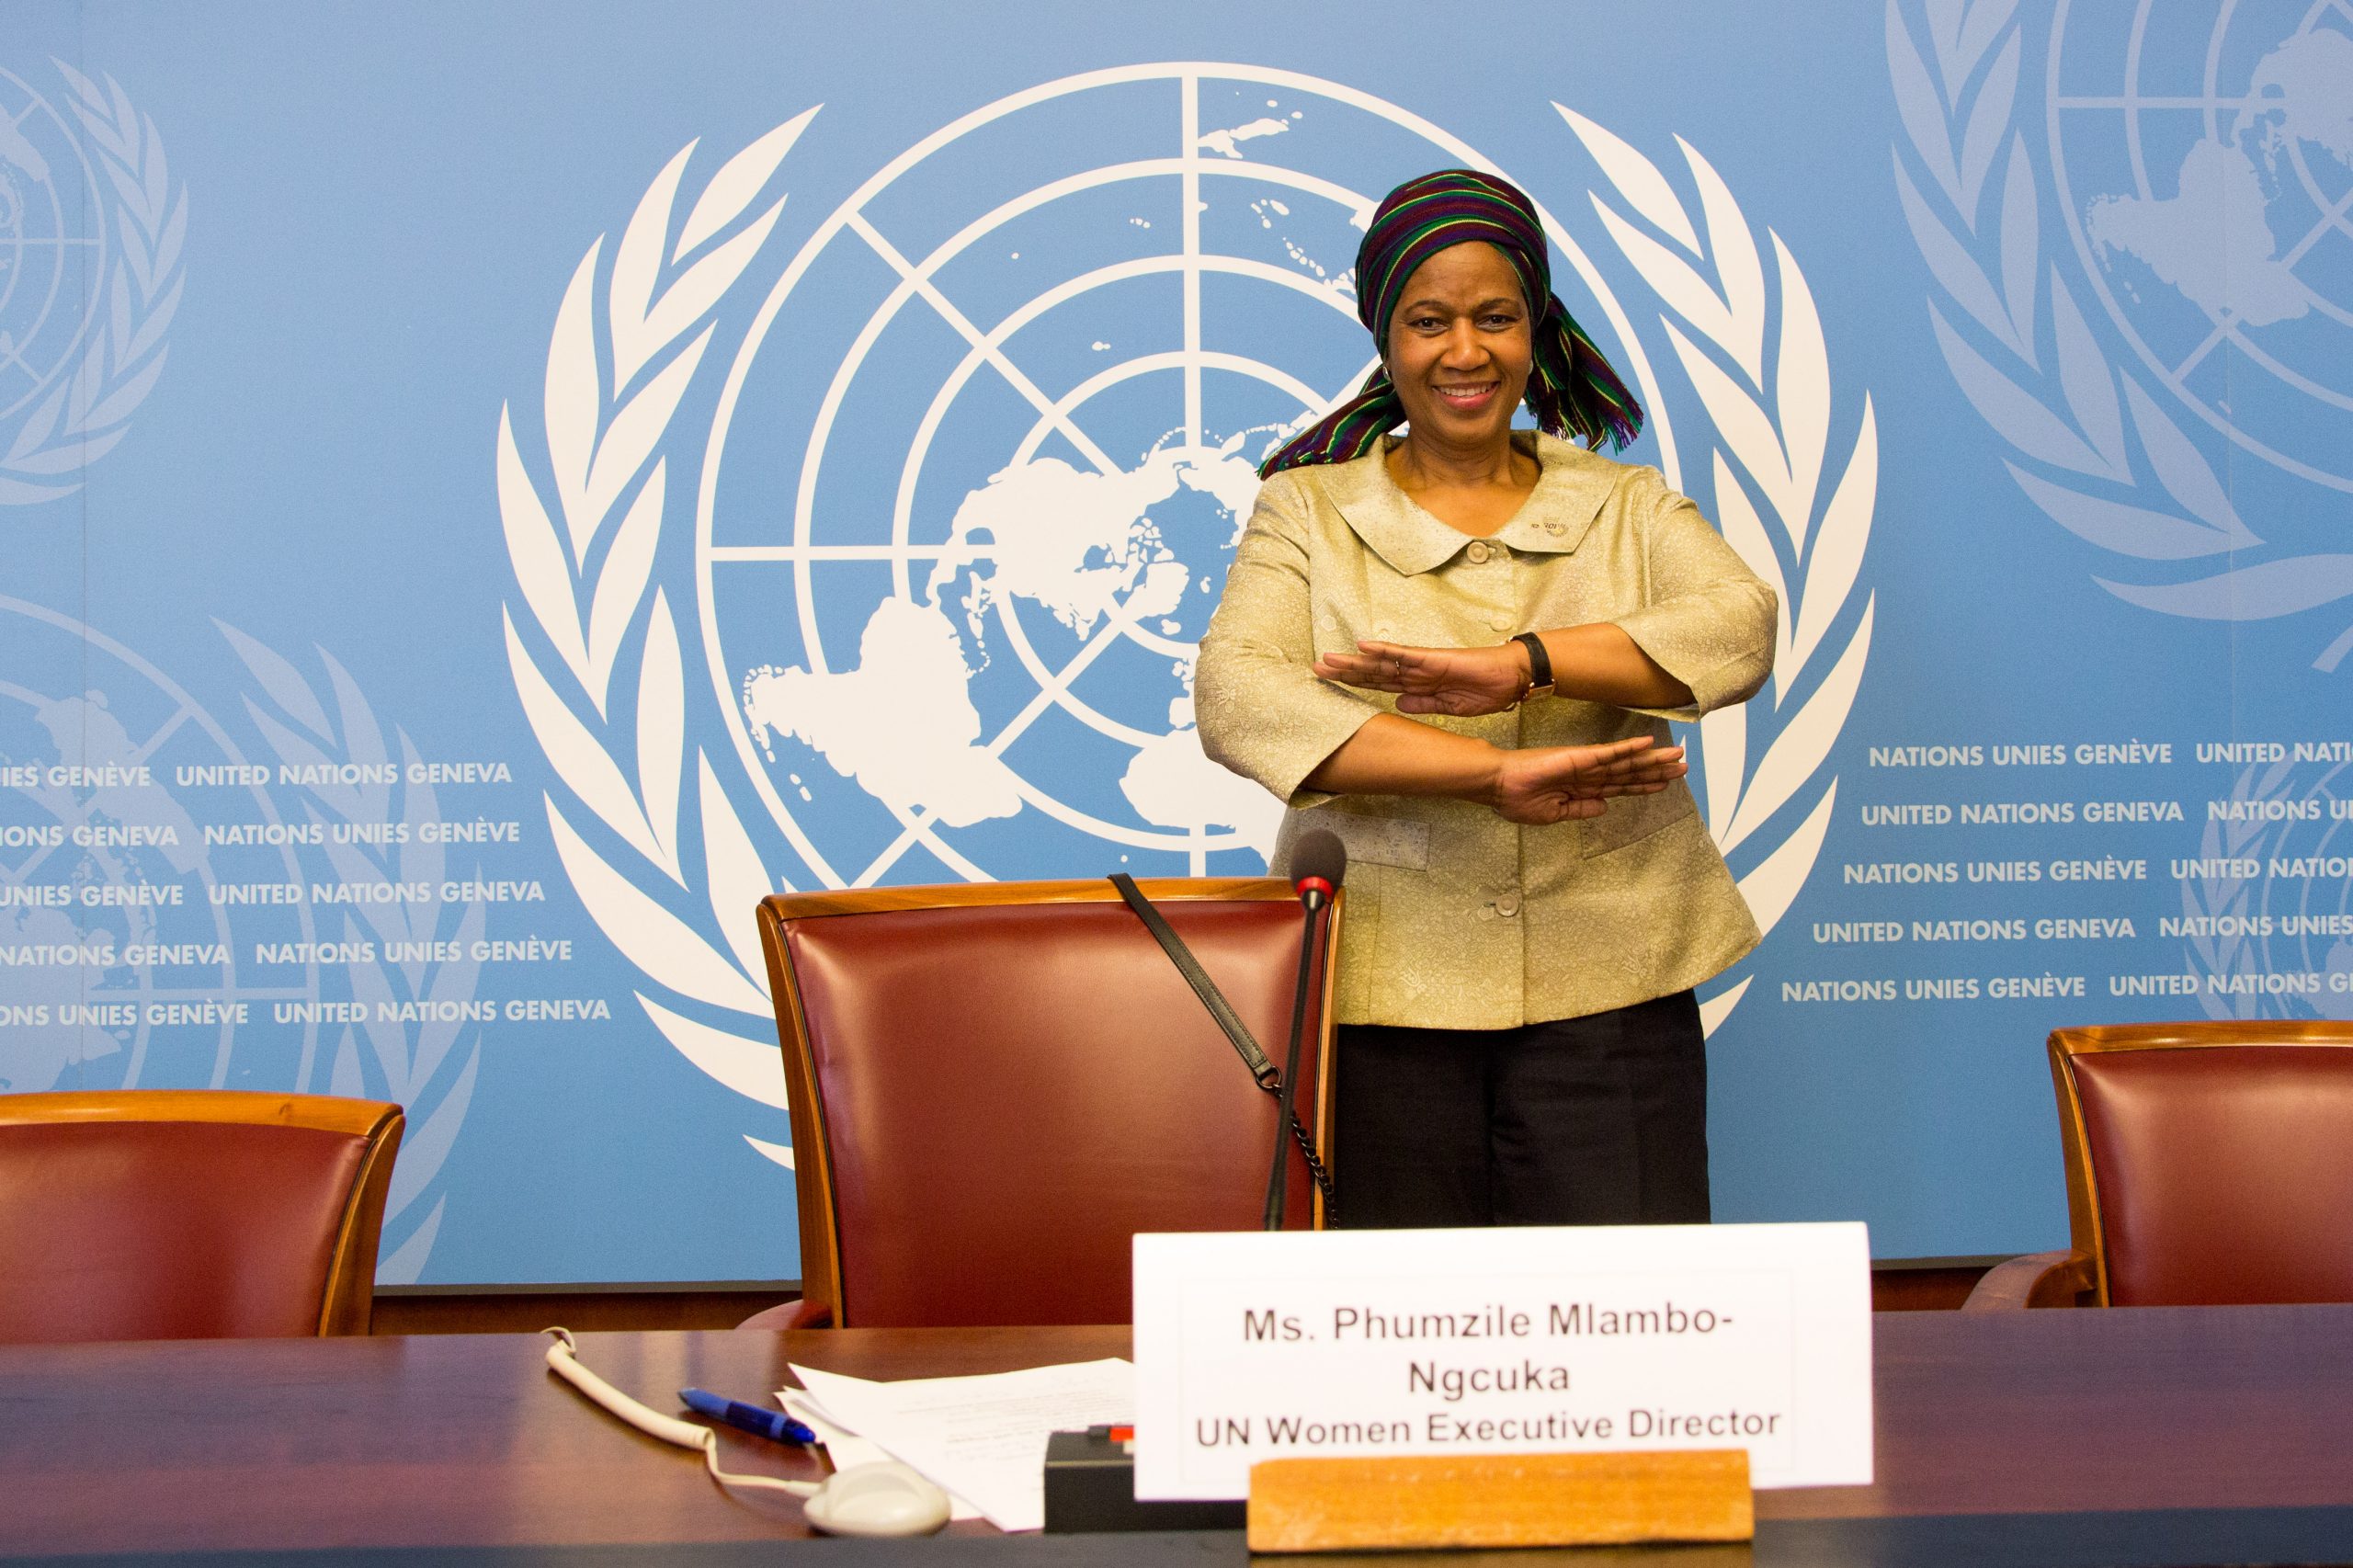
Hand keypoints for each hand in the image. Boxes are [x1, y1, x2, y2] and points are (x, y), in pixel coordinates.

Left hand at [1314, 639, 1527, 715]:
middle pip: (1372, 673)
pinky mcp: (1433, 658)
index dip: (1354, 685)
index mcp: (1417, 687)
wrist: (1511, 678)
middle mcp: (1414, 673)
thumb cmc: (1485, 691)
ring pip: (1381, 663)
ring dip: (1354, 662)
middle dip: (1344, 672)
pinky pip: (1403, 654)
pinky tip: (1362, 647)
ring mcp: (1421, 664)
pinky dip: (1383, 650)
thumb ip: (1424, 705)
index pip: (1378, 685)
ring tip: (1327, 660)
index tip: (1330, 687)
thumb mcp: (1449, 708)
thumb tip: (1398, 703)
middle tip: (1314, 670)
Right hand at [1490, 736, 1685, 824]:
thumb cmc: (1517, 800)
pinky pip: (1609, 752)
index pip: (1620, 786)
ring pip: (1627, 761)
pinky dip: (1629, 747)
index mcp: (1583, 789)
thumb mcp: (1553, 814)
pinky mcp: (1580, 756)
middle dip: (1657, 770)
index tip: (1665, 784)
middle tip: (1684, 766)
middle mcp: (1589, 774)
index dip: (1643, 785)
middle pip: (1630, 772)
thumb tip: (1605, 806)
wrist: (1498, 786)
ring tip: (1677, 755)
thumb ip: (1580, 809)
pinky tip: (1647, 742)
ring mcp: (1586, 763)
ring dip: (1653, 759)